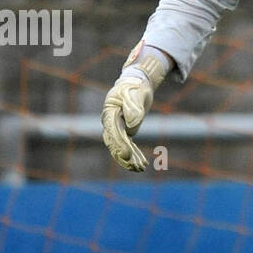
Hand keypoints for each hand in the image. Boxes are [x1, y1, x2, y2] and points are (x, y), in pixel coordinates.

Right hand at [101, 43, 169, 172]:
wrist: (136, 83)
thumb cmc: (134, 86)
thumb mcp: (135, 93)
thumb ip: (133, 108)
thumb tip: (130, 126)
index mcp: (109, 113)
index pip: (113, 132)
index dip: (119, 145)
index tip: (127, 156)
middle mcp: (110, 122)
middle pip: (115, 143)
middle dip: (125, 157)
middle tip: (136, 167)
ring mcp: (117, 128)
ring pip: (121, 147)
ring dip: (130, 160)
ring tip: (141, 169)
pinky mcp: (125, 131)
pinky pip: (128, 145)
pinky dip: (135, 155)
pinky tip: (143, 164)